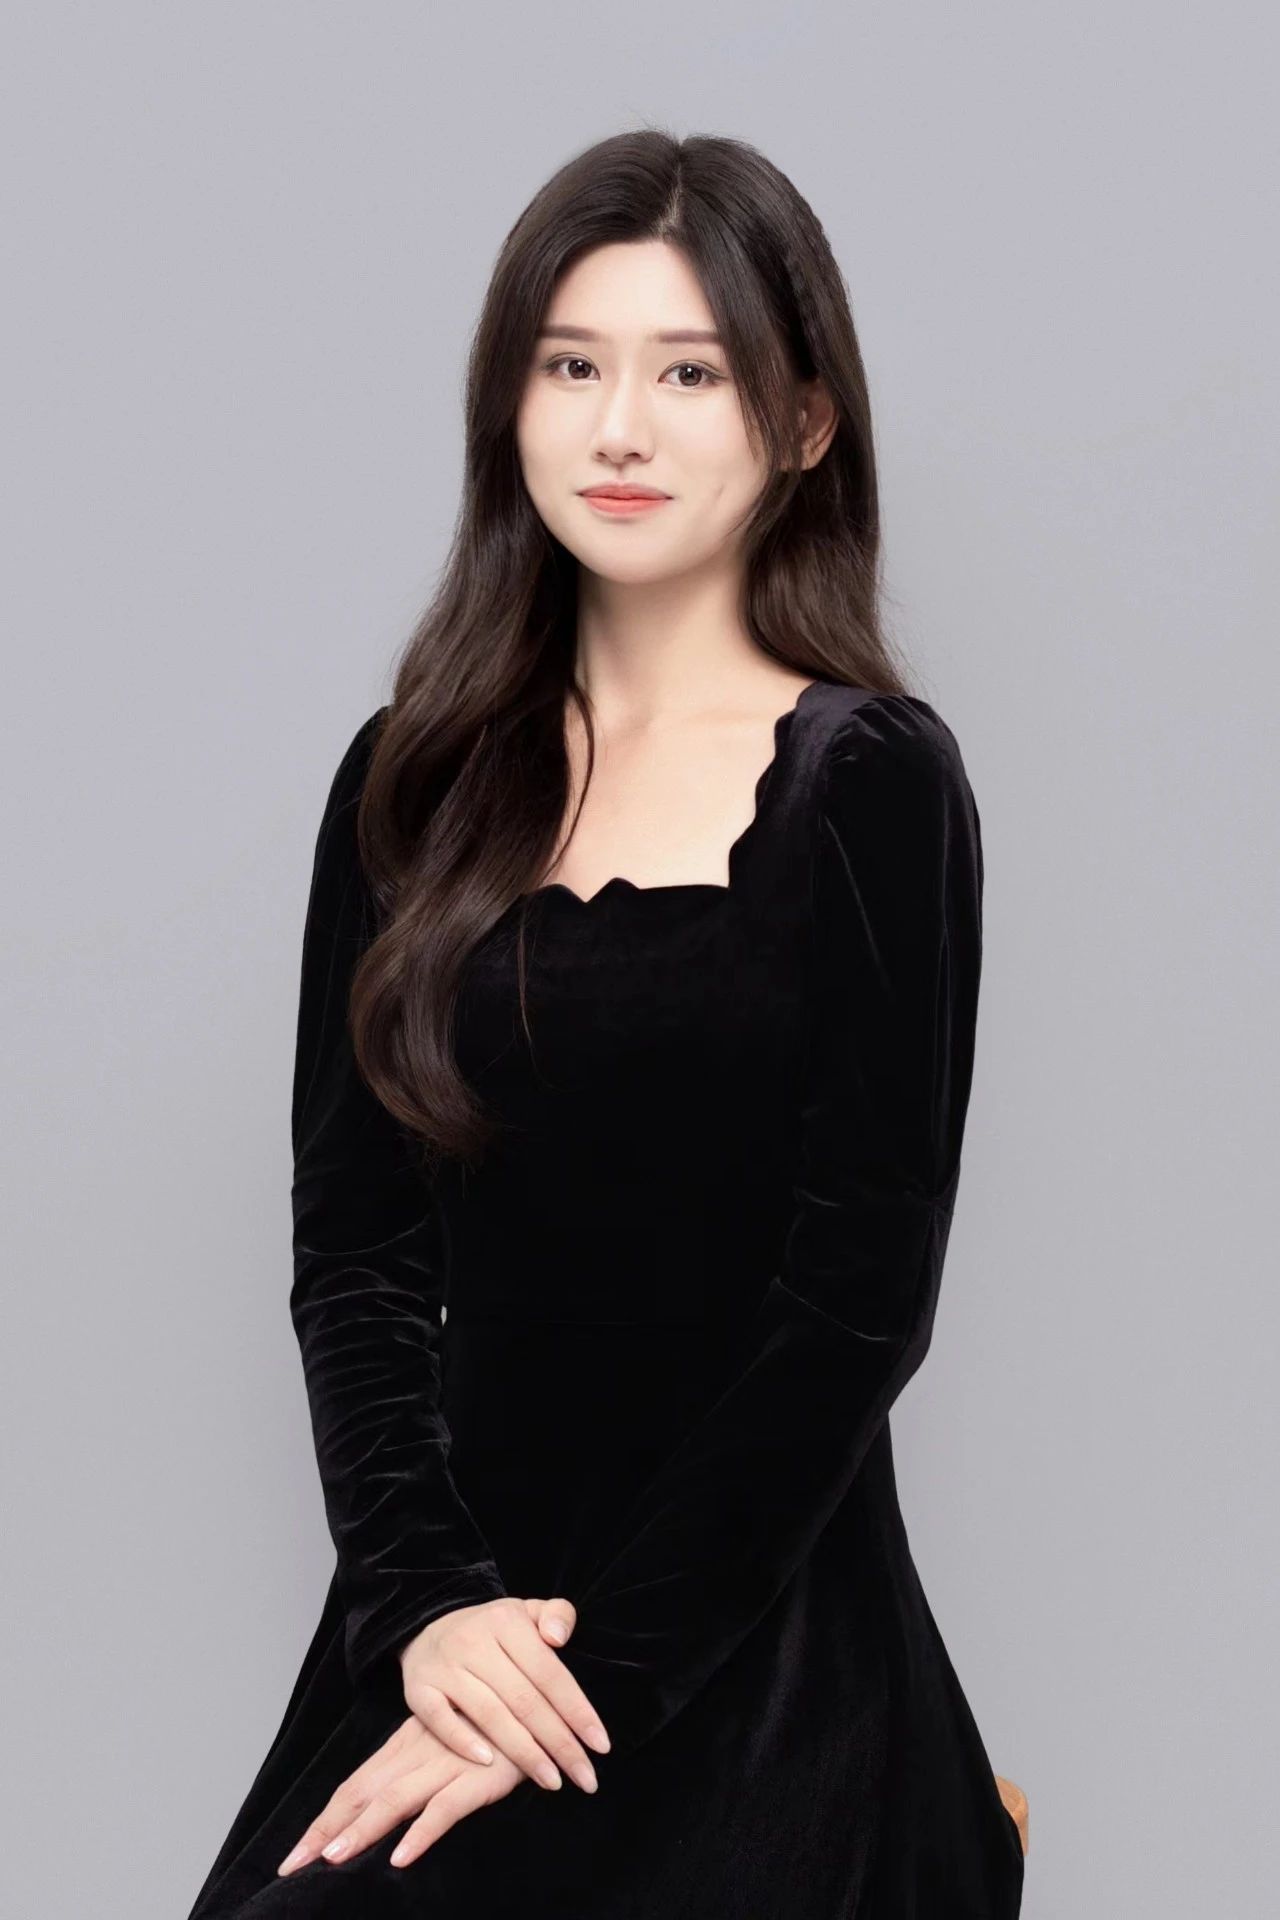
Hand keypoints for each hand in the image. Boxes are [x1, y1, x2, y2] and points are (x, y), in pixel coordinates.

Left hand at [276, 1708, 525, 1875]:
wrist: (542, 1701)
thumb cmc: (494, 1724)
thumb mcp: (449, 1741)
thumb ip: (418, 1767)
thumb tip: (386, 1808)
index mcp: (408, 1742)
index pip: (357, 1783)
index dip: (325, 1818)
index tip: (294, 1854)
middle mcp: (419, 1752)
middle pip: (363, 1793)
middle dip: (326, 1830)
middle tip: (290, 1864)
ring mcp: (447, 1763)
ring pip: (394, 1800)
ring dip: (362, 1831)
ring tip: (332, 1860)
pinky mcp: (480, 1778)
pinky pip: (446, 1808)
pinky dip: (422, 1831)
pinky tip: (401, 1856)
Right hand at [393, 1592, 609, 1794]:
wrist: (430, 1626)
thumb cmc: (493, 1629)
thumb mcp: (527, 1610)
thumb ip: (557, 1614)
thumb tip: (559, 1638)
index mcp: (507, 1622)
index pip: (550, 1673)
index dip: (577, 1711)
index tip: (601, 1746)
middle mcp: (474, 1642)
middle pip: (524, 1700)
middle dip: (559, 1743)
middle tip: (585, 1778)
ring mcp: (444, 1667)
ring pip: (490, 1715)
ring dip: (524, 1753)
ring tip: (552, 1781)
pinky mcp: (417, 1689)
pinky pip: (440, 1721)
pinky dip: (463, 1742)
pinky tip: (489, 1764)